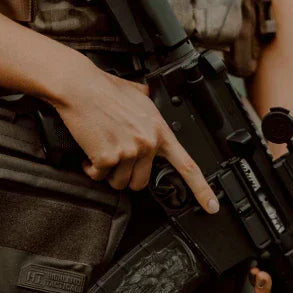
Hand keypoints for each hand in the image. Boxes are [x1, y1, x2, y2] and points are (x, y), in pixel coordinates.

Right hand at [49, 64, 218, 213]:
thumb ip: (151, 111)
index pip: (187, 165)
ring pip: (118, 182)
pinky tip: (89, 153)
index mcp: (159, 130)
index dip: (202, 189)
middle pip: (141, 183)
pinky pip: (99, 176)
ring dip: (107, 173)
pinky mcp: (106, 157)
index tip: (211, 206)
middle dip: (126, 177)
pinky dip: (91, 168)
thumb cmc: (105, 89)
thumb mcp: (140, 95)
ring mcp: (128, 151)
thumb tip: (156, 109)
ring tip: (101, 152)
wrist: (80, 87)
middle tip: (116, 161)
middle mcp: (147, 143)